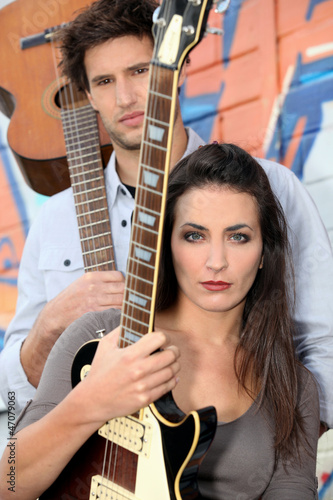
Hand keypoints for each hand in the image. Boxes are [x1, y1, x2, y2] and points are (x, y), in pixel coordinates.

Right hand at [21, 271, 124, 386]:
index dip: (124, 282)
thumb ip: (100, 280)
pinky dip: (119, 314)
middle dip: (128, 294)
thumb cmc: (72, 298)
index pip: (119, 276)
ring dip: (126, 305)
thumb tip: (123, 281)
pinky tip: (119, 315)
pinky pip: (114, 313)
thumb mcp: (82, 282)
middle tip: (131, 300)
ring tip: (127, 308)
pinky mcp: (93, 314)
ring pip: (120, 301)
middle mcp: (93, 287)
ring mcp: (94, 301)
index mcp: (91, 277)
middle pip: (122, 288)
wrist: (56, 314)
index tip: (125, 288)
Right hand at [78, 327, 180, 426]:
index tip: (163, 339)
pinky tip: (170, 376)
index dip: (164, 336)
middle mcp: (138, 370)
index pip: (159, 339)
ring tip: (171, 362)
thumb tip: (133, 321)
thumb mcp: (105, 346)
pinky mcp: (145, 399)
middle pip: (170, 355)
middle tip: (171, 349)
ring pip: (171, 371)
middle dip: (174, 350)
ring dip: (174, 364)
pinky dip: (172, 380)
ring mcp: (143, 386)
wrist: (92, 401)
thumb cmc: (99, 372)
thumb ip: (120, 331)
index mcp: (129, 355)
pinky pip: (167, 387)